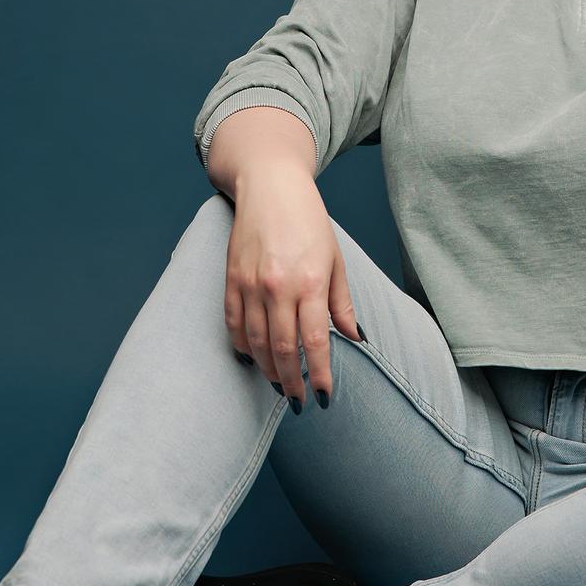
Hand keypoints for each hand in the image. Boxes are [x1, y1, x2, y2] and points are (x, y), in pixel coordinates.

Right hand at [222, 167, 361, 408]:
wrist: (270, 185)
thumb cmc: (308, 220)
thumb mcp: (335, 259)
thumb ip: (341, 302)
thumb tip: (354, 337)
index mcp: (310, 282)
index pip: (316, 342)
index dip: (320, 374)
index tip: (323, 396)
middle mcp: (278, 287)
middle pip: (284, 349)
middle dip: (292, 381)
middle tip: (299, 400)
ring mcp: (250, 284)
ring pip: (256, 343)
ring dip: (268, 369)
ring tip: (279, 384)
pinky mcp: (231, 279)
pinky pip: (233, 324)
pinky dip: (242, 347)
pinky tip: (251, 359)